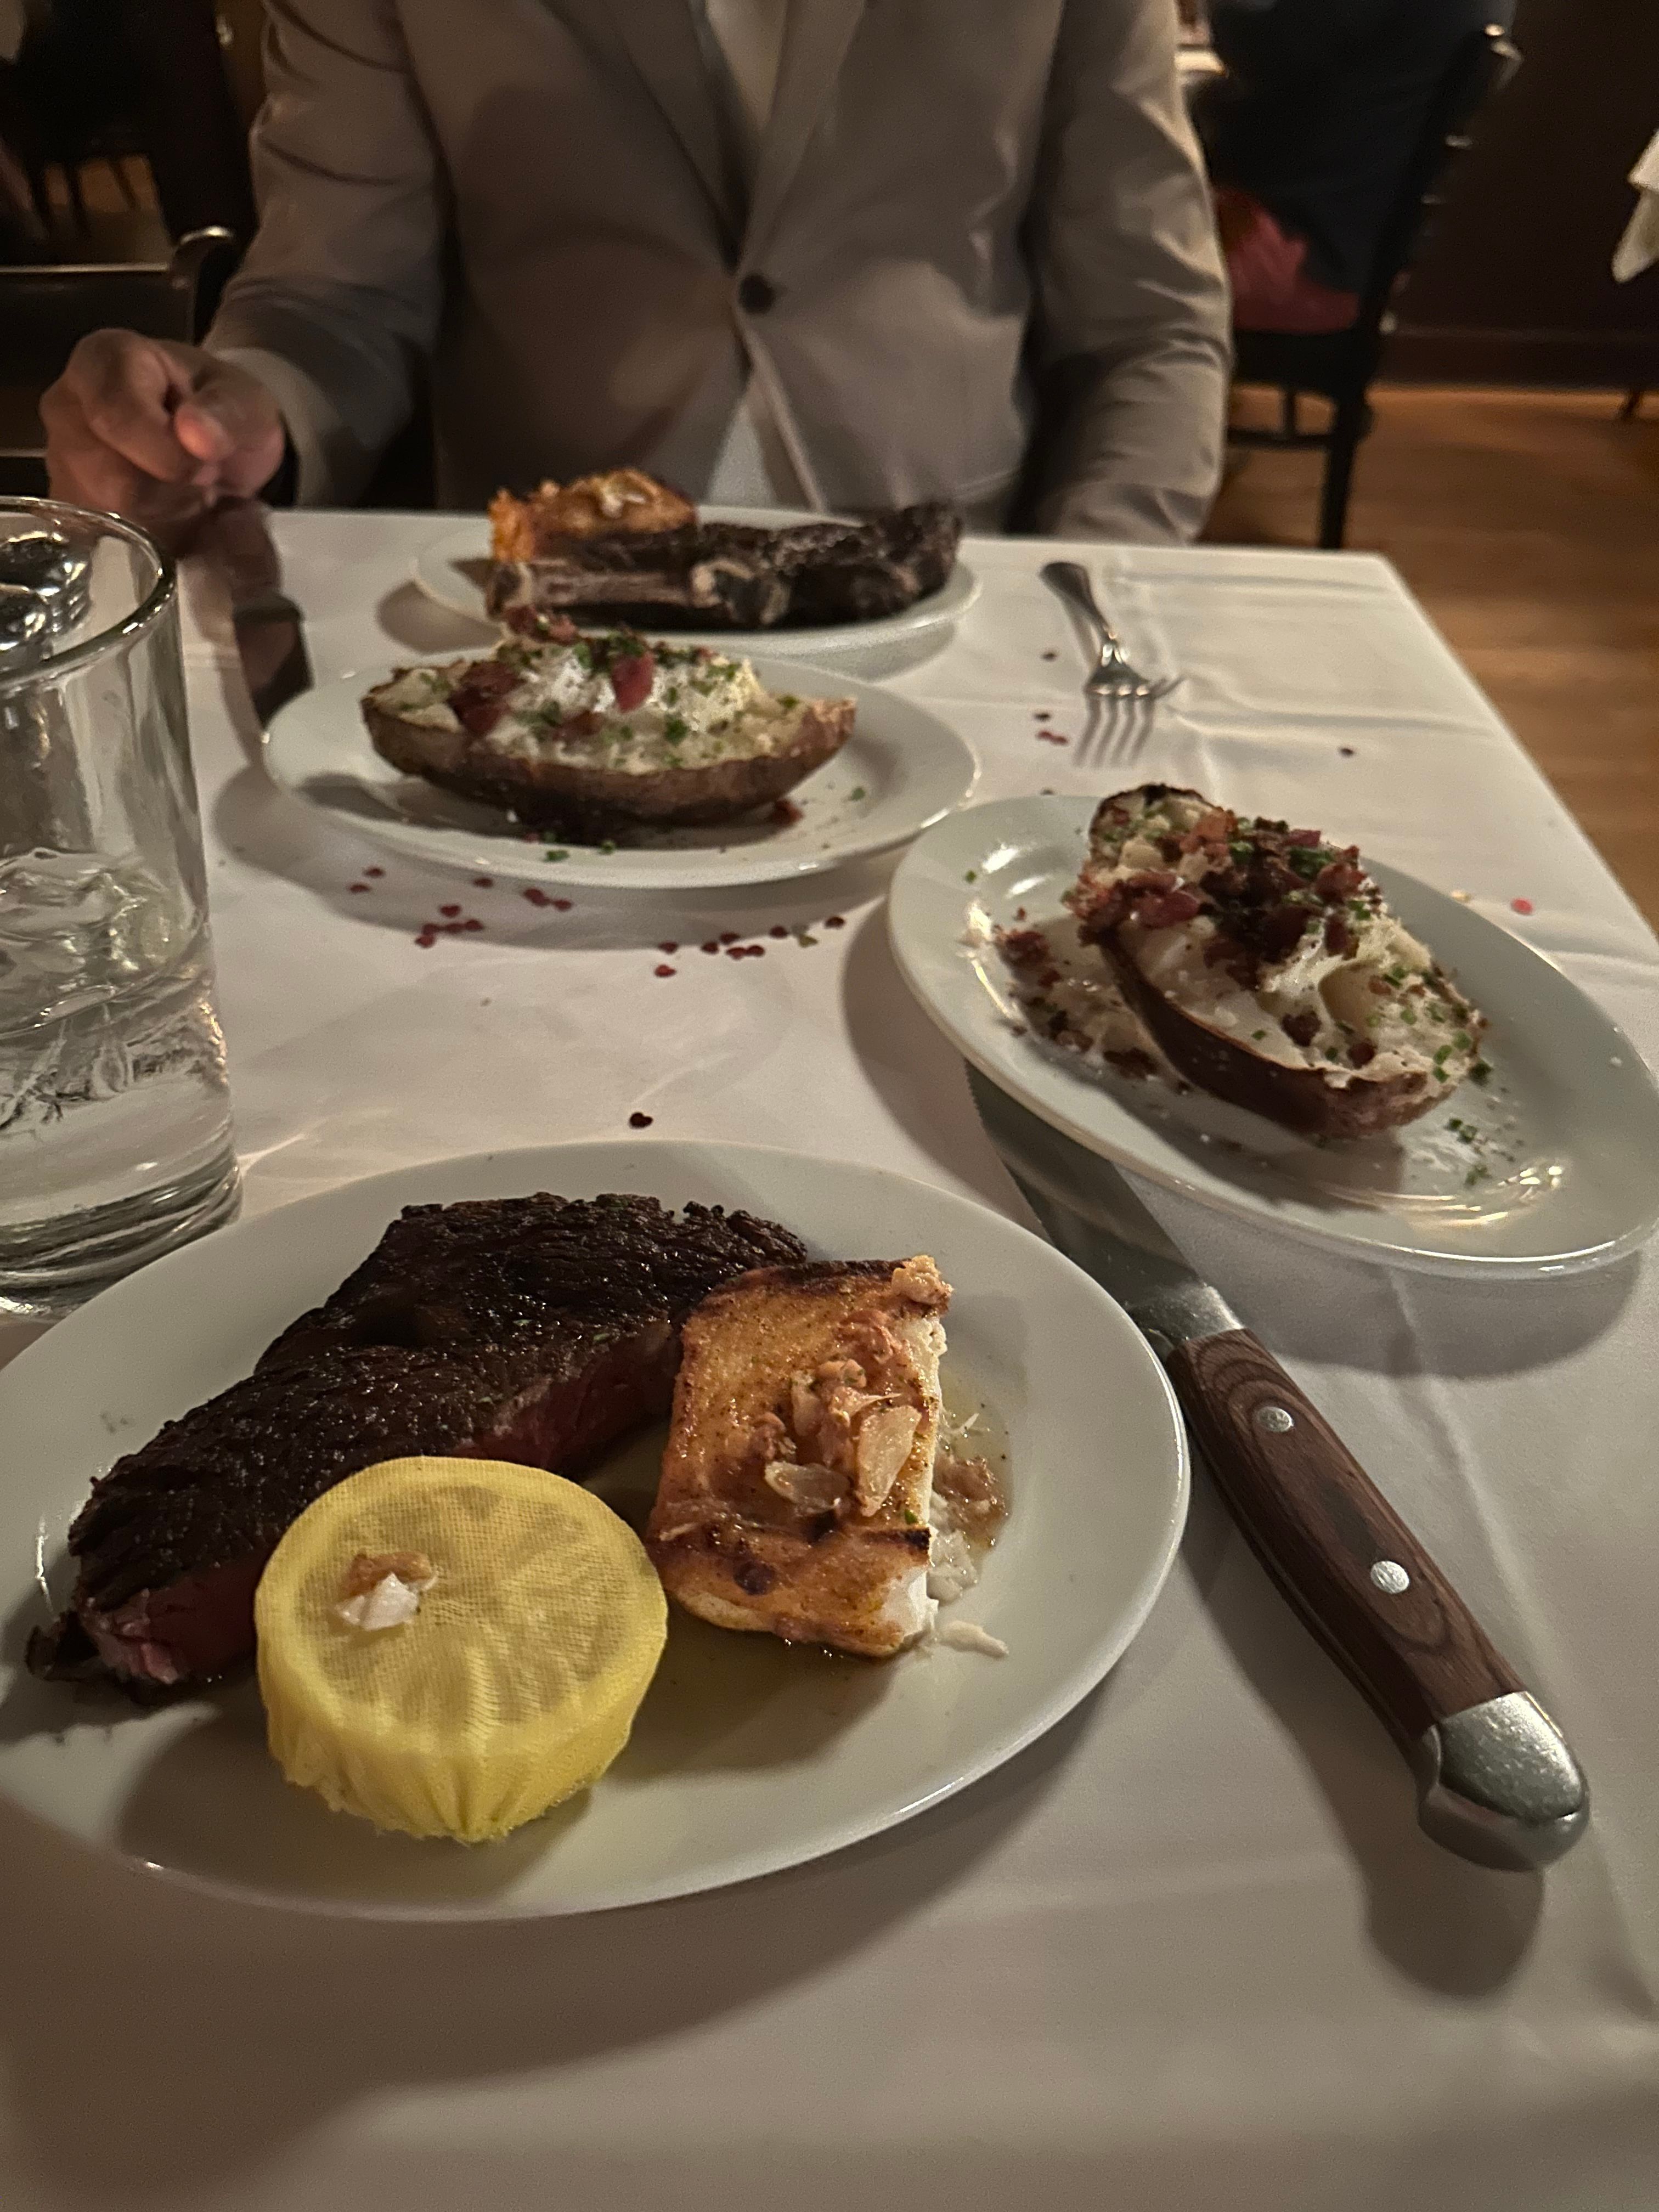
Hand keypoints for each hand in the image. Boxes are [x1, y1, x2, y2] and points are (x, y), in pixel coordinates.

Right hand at [42, 332, 286, 546]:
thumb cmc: (224, 411)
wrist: (217, 445)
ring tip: (181, 490)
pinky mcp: (70, 508)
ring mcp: (61, 460)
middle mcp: (67, 407)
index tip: (205, 467)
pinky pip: (105, 540)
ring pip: (102, 514)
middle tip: (197, 478)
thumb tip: (195, 432)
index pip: (115, 414)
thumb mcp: (247, 403)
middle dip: (163, 489)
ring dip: (156, 517)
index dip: (166, 453)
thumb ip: (229, 413)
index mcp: (104, 361)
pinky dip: (146, 539)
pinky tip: (166, 515)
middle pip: (103, 474)